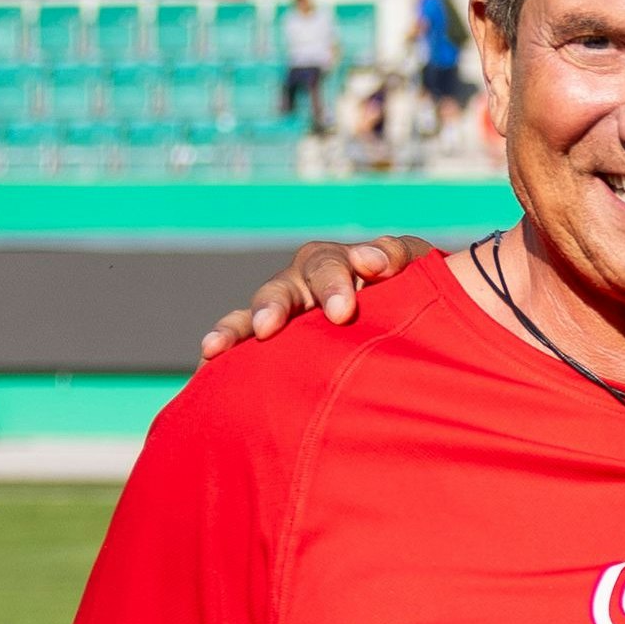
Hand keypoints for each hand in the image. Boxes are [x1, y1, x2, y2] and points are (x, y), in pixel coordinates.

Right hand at [197, 236, 436, 360]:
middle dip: (273, 307)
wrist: (416, 317)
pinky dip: (225, 350)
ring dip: (234, 329)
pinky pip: (243, 345)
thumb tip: (369, 260)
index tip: (342, 311)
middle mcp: (302, 284)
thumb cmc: (414, 287)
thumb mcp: (414, 266)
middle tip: (269, 328)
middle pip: (281, 290)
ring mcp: (285, 313)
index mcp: (335, 263)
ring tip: (215, 347)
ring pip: (252, 316)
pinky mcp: (275, 342)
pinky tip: (208, 367)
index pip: (327, 266)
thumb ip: (395, 257)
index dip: (333, 284)